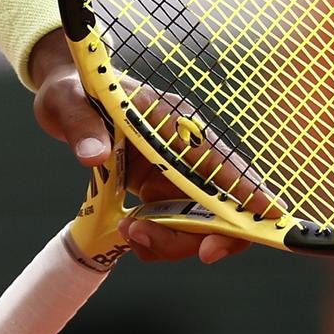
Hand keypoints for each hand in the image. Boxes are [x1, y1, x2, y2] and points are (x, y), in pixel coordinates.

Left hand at [27, 31, 247, 266]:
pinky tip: (128, 233)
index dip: (248, 190)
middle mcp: (187, 149)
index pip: (222, 158)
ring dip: (170, 241)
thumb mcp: (68, 102)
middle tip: (144, 242)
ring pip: (199, 223)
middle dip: (196, 235)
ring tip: (127, 233)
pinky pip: (176, 227)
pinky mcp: (163, 189)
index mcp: (174, 119)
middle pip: (220, 203)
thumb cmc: (74, 91)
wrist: (67, 100)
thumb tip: (95, 156)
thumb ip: (82, 126)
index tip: (266, 218)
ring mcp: (178, 172)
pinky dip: (158, 240)